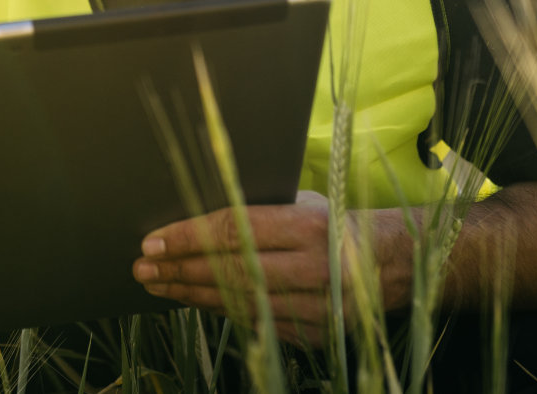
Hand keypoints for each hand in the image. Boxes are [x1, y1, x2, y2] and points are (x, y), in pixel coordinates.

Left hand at [132, 191, 408, 348]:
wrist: (393, 264)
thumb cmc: (334, 223)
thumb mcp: (302, 202)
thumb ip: (258, 212)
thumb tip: (192, 221)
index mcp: (308, 226)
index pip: (233, 230)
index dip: (187, 237)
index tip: (153, 241)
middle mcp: (314, 268)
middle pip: (230, 271)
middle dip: (180, 270)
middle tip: (144, 268)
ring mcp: (317, 308)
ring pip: (239, 303)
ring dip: (192, 295)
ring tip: (158, 284)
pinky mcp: (316, 334)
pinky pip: (256, 323)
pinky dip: (221, 311)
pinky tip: (193, 300)